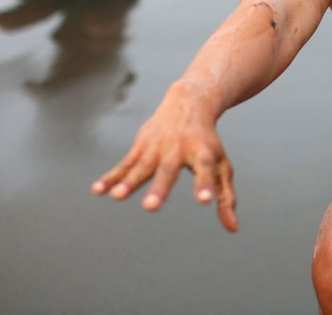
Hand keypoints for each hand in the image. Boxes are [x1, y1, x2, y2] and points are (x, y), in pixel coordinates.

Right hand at [91, 97, 238, 231]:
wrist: (189, 102)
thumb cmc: (208, 142)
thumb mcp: (222, 165)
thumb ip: (225, 196)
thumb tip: (233, 229)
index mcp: (203, 154)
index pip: (206, 170)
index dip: (205, 185)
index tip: (206, 201)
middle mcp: (179, 149)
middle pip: (169, 170)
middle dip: (159, 188)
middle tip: (150, 207)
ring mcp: (158, 147)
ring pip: (142, 166)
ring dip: (129, 182)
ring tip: (118, 197)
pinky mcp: (141, 146)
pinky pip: (125, 164)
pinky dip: (111, 177)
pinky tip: (98, 190)